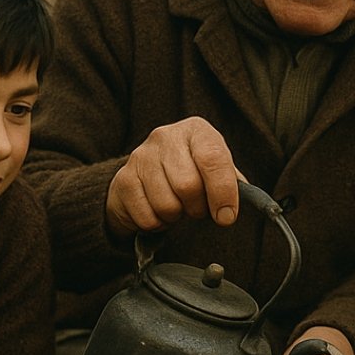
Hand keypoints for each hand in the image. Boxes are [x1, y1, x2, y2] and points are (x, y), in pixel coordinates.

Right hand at [105, 117, 241, 237]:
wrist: (145, 176)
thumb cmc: (191, 173)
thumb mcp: (216, 171)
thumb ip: (231, 185)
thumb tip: (230, 212)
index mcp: (197, 131)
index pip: (213, 159)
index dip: (223, 192)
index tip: (226, 216)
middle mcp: (166, 136)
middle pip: (188, 186)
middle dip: (197, 208)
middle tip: (196, 208)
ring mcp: (141, 156)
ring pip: (166, 204)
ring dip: (175, 217)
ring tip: (176, 206)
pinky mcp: (123, 179)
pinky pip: (147, 216)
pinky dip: (156, 223)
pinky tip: (157, 210)